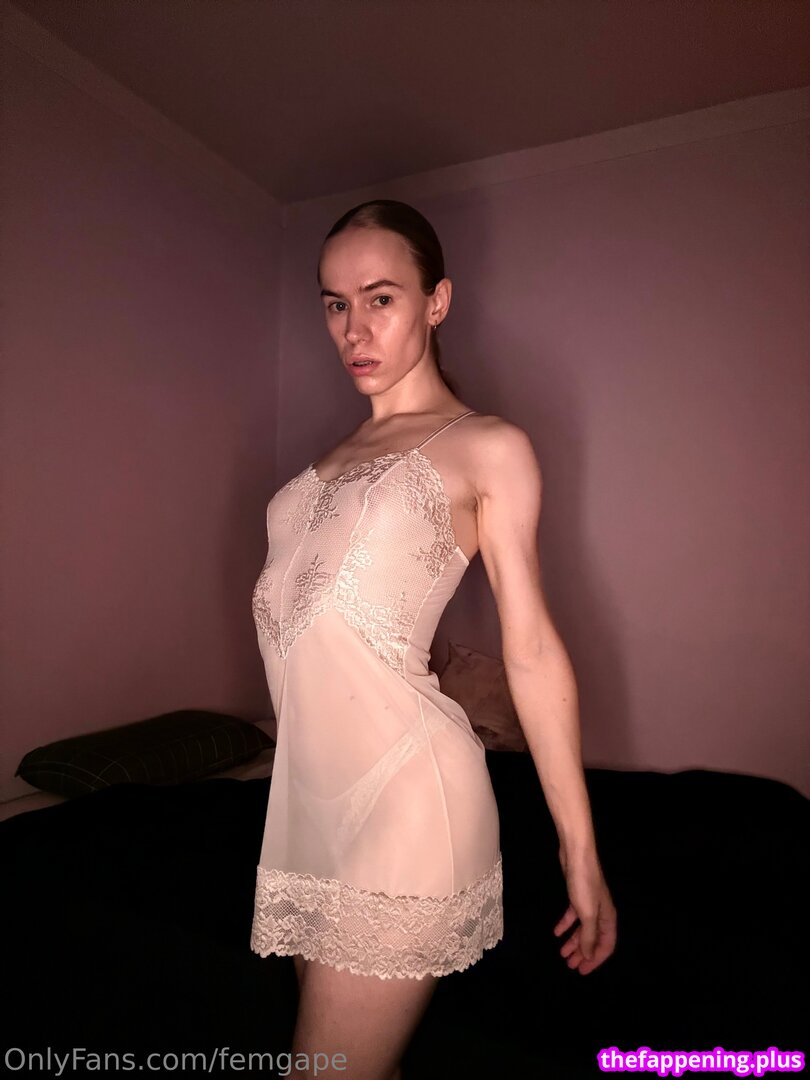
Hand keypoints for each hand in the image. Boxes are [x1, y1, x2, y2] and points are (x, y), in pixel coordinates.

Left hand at [553, 848, 616, 974]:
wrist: (576, 854)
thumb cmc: (584, 885)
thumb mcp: (587, 914)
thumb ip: (589, 936)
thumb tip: (589, 955)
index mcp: (608, 918)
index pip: (606, 945)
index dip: (596, 960)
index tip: (583, 971)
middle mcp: (601, 913)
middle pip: (593, 939)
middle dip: (583, 953)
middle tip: (571, 966)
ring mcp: (589, 904)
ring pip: (582, 929)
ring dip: (574, 942)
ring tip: (562, 954)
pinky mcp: (577, 896)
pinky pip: (573, 916)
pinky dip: (565, 925)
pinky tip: (556, 933)